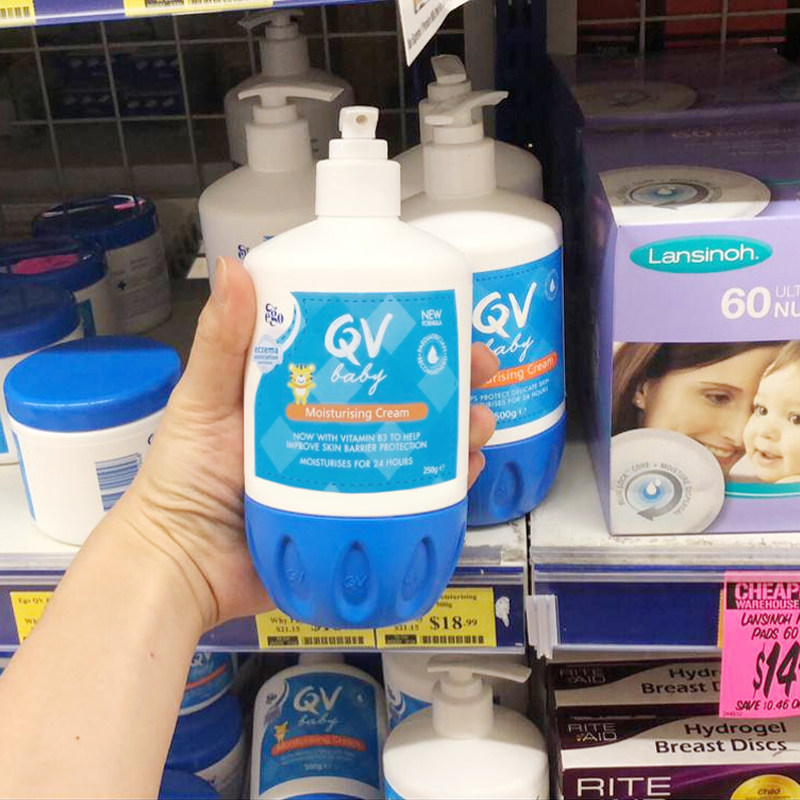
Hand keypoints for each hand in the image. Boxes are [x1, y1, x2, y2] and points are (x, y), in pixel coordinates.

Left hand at [114, 257, 497, 629]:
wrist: (181, 565)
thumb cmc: (183, 477)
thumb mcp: (203, 399)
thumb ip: (222, 342)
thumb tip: (234, 267)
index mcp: (304, 391)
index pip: (365, 353)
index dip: (407, 333)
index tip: (441, 316)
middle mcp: (335, 427)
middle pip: (403, 394)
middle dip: (450, 378)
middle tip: (480, 369)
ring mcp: (351, 474)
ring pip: (417, 444)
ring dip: (459, 429)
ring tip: (480, 424)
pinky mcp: (358, 518)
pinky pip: (411, 499)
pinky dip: (446, 485)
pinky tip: (468, 471)